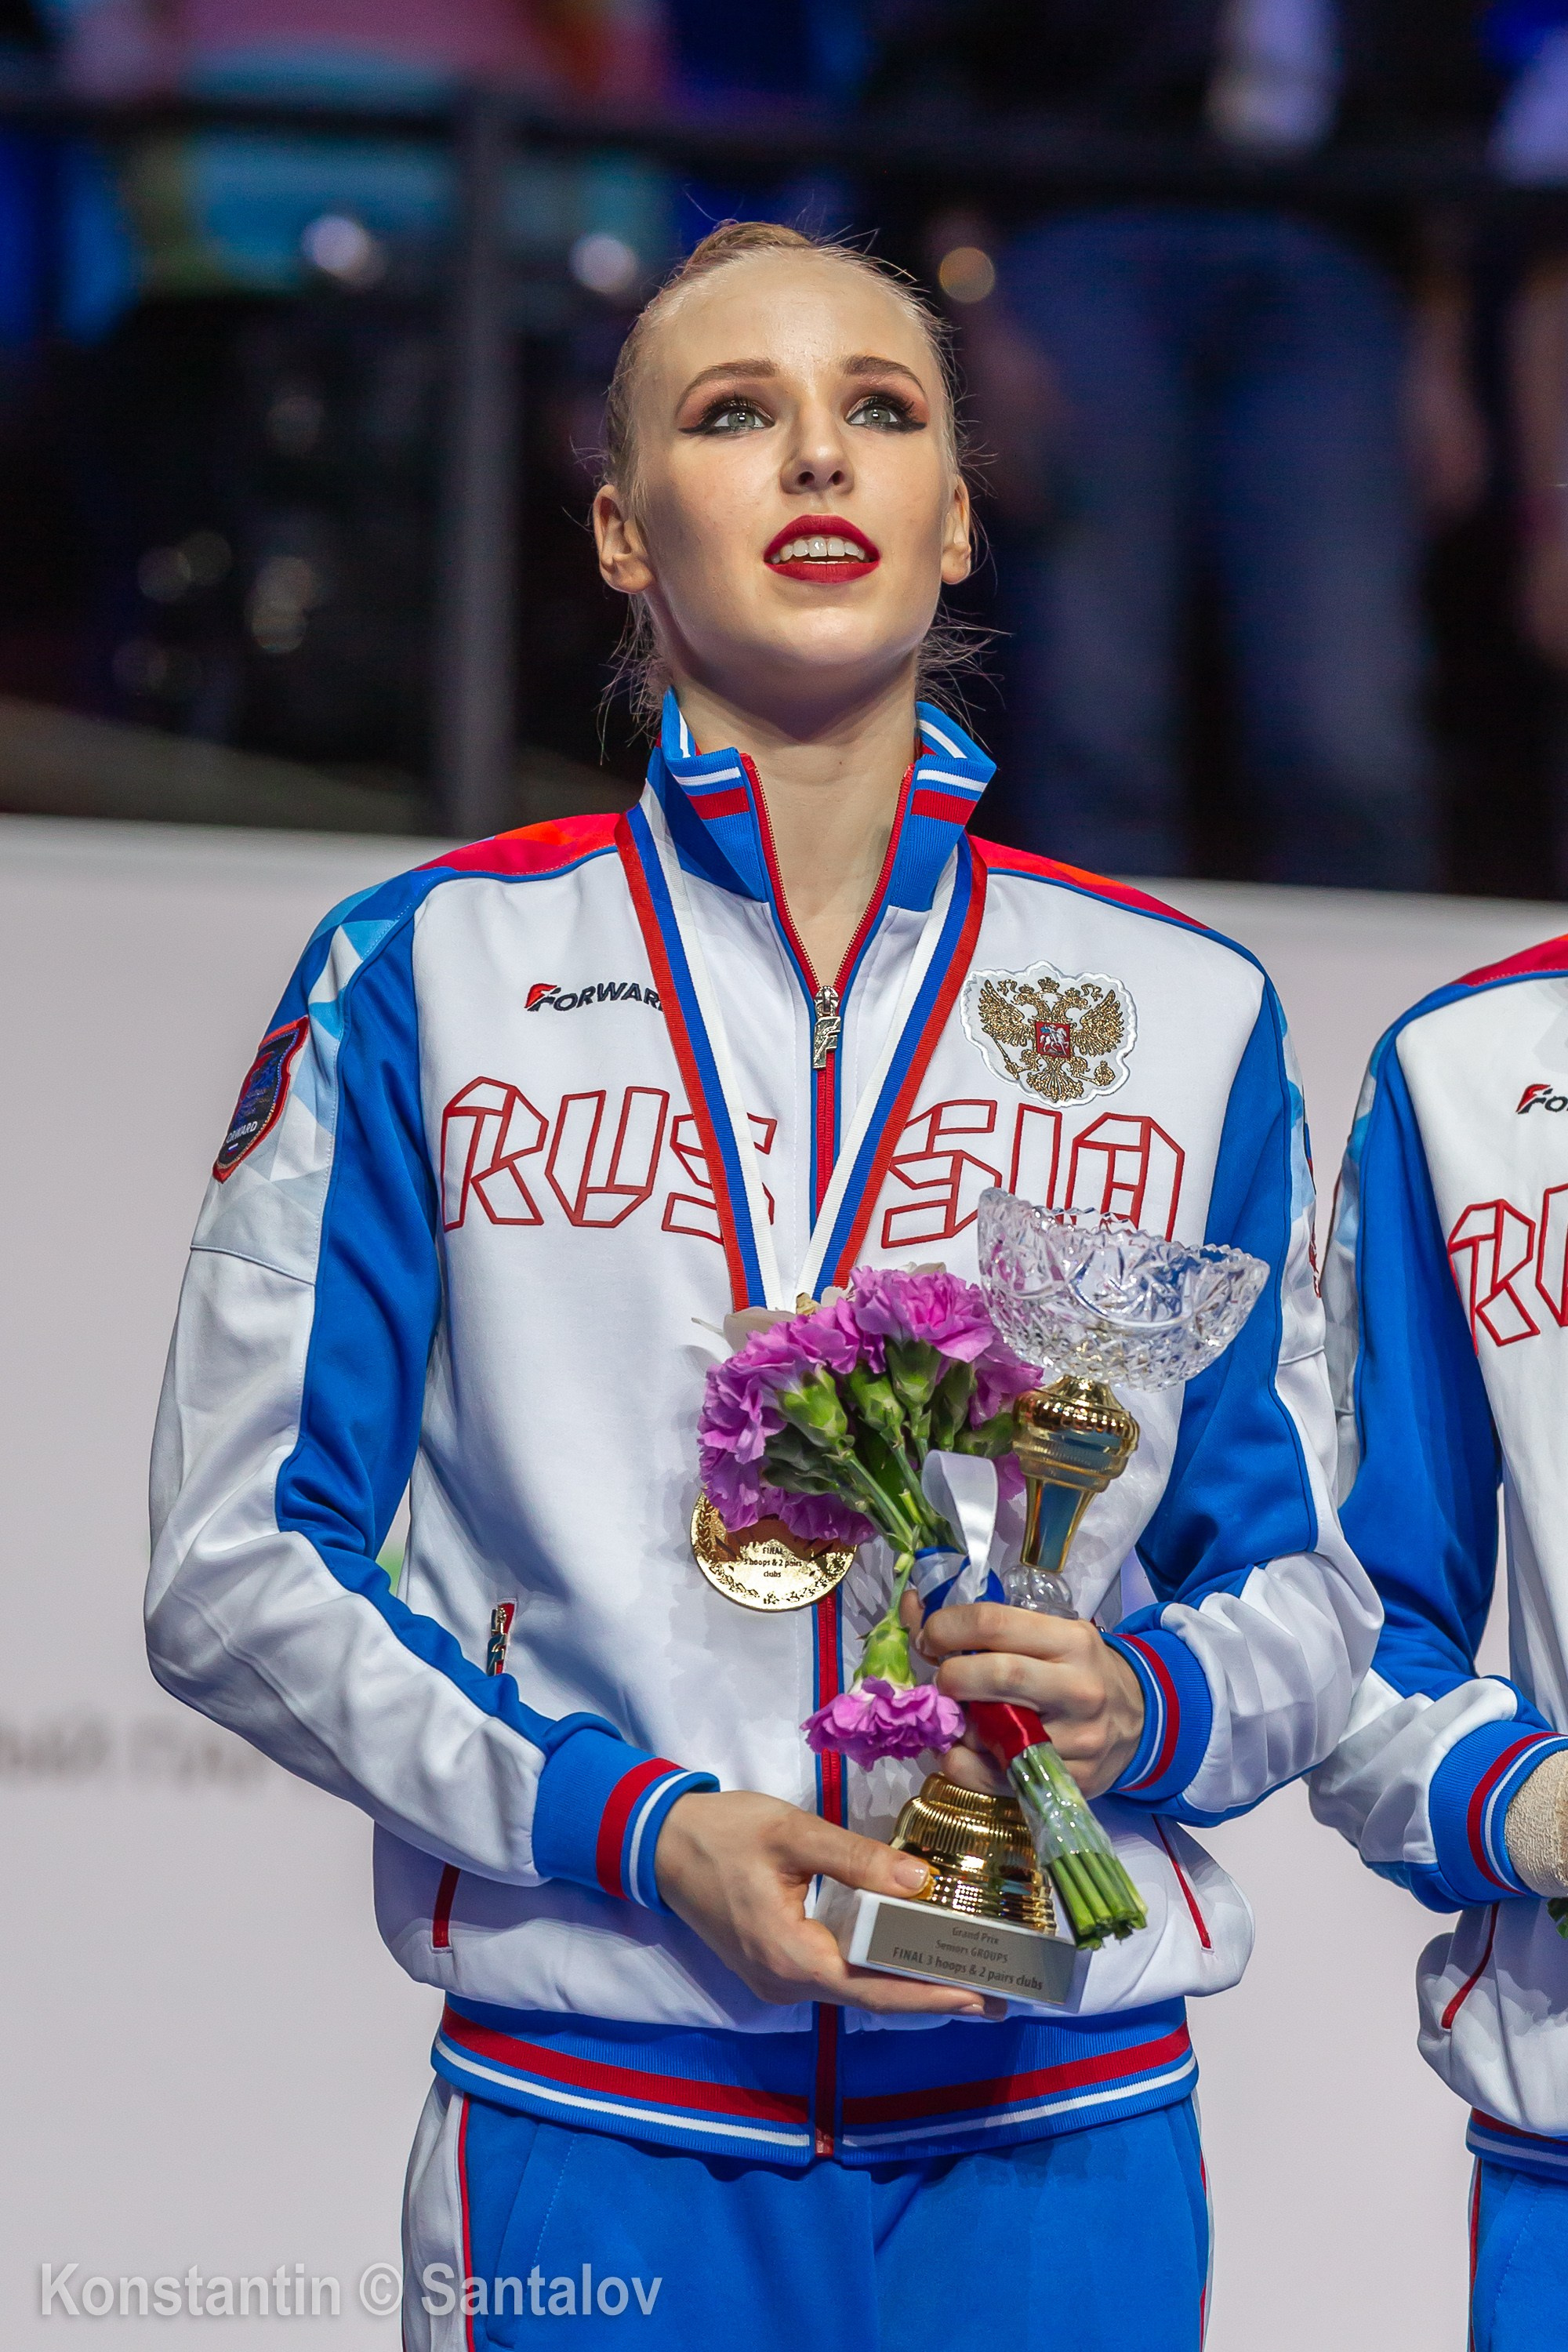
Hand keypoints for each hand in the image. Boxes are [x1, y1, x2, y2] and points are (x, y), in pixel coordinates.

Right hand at [654, 1789, 1000, 2017]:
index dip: (931, 1995)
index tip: (981, 1996)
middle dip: (932, 1995)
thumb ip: (857, 1858)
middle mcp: (785, 1984)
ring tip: (965, 1975)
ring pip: (854, 1990)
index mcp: (790, 1956)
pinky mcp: (775, 1968)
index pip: (873, 1988)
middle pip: (870, 1997)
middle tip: (994, 1992)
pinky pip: (836, 1977)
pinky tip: (910, 1956)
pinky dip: (877, 1971)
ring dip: (907, 1984)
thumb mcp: (793, 1832)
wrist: (659, 1842)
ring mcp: (777, 1981)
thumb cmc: (724, 1832)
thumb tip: (922, 1884)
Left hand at [915, 1602, 1144, 1798]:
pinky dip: (962, 1764)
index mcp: (1071, 1641)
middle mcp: (1078, 1688)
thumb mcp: (1049, 1634)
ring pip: (993, 1733)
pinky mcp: (1069, 1782)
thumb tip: (914, 1607)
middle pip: (995, 1675)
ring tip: (953, 1716)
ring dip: (955, 1725)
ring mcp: (1076, 1740)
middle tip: (940, 1680)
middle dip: (949, 1676)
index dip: (946, 1627)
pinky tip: (962, 1750)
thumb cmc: (1078, 1669)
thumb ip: (988, 1627)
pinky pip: (994, 1777)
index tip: (929, 1637)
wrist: (1137, 1720)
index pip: (993, 1623)